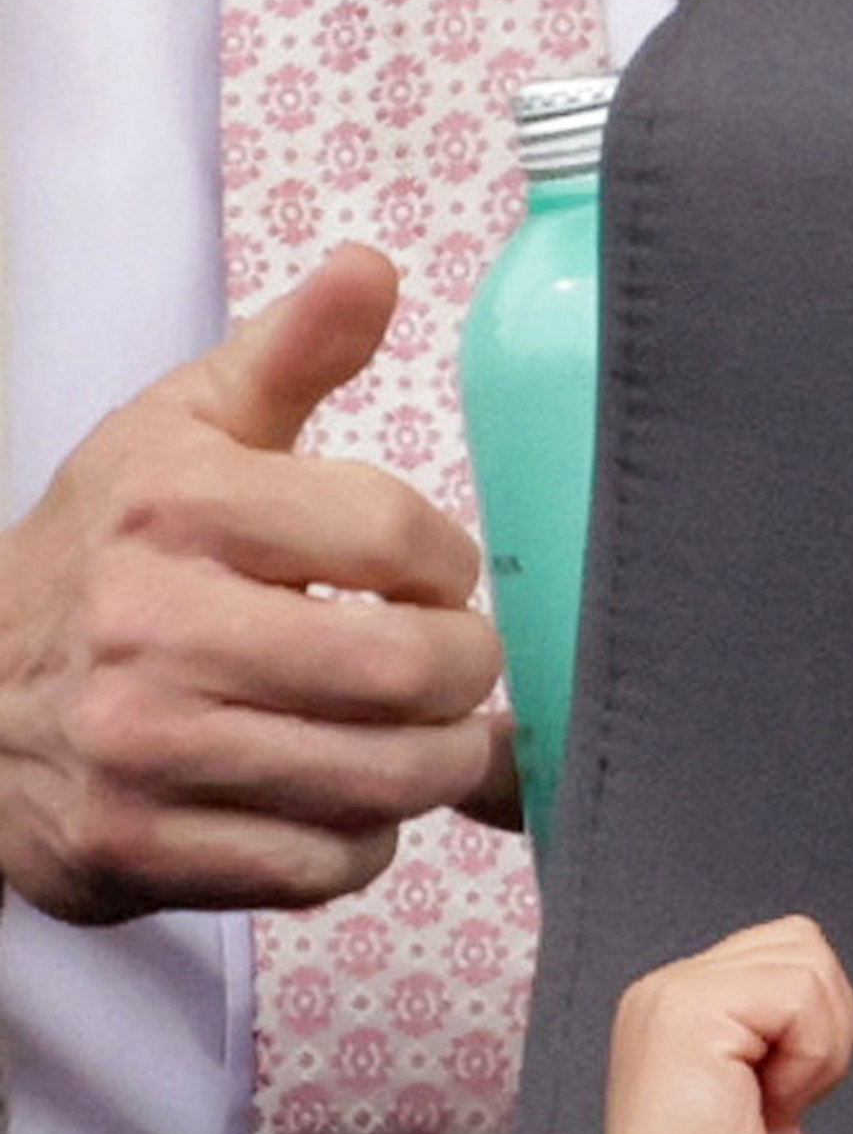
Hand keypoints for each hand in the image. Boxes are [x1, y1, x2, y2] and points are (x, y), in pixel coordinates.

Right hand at [0, 244, 511, 922]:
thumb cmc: (110, 554)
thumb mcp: (182, 432)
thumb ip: (289, 354)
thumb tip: (371, 266)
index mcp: (176, 506)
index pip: (397, 539)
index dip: (451, 567)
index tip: (437, 579)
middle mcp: (155, 626)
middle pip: (404, 669)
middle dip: (462, 673)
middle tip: (451, 667)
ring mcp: (146, 746)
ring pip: (380, 779)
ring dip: (433, 764)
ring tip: (425, 736)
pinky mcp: (143, 846)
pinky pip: (324, 867)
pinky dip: (361, 843)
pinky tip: (344, 800)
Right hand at [565, 916, 852, 1133]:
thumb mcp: (756, 1088)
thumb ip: (774, 1031)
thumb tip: (821, 999)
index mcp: (681, 1005)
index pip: (787, 951)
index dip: (814, 1023)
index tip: (777, 1093)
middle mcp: (667, 989)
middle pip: (802, 943)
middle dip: (823, 1024)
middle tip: (779, 1096)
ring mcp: (673, 995)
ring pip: (807, 963)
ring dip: (817, 1044)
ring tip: (769, 1100)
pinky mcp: (690, 1012)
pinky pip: (800, 995)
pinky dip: (809, 1058)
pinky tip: (768, 1105)